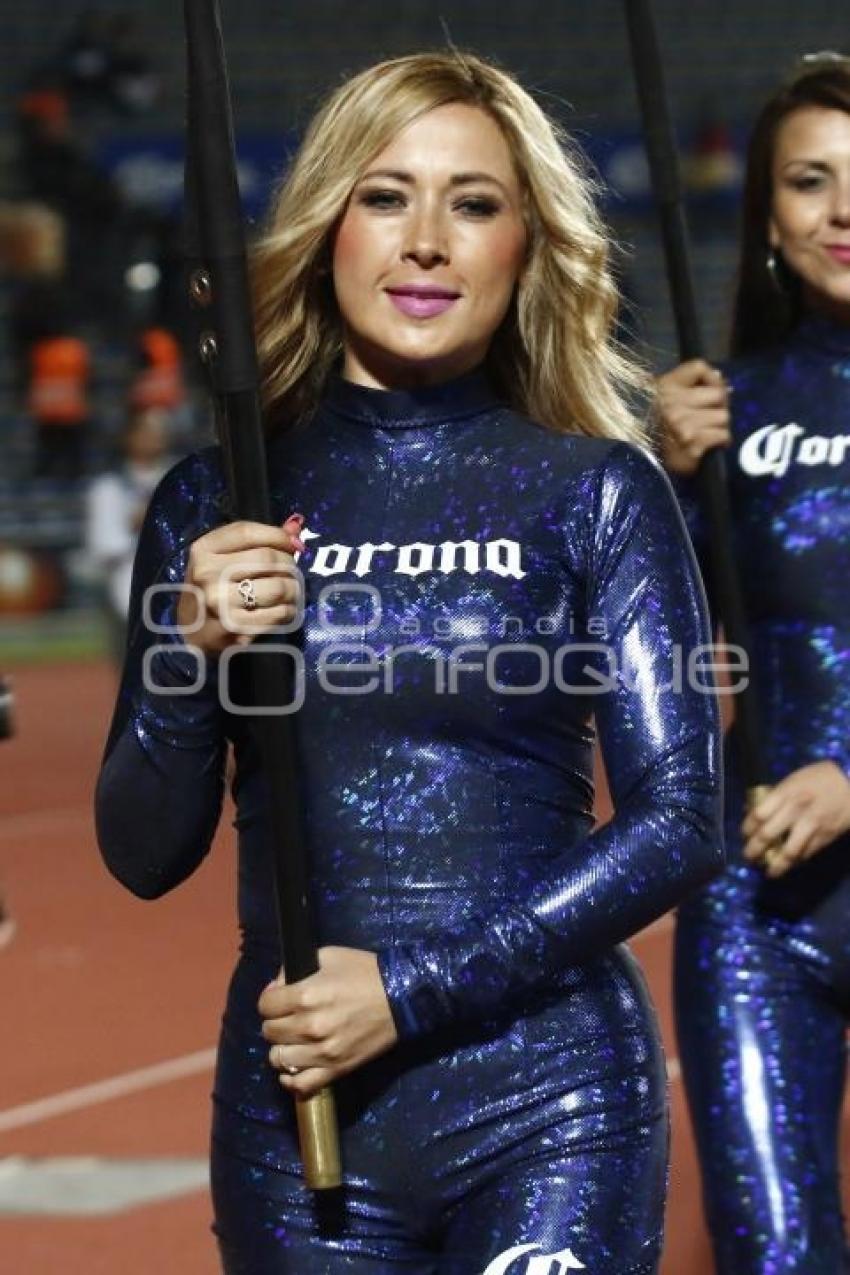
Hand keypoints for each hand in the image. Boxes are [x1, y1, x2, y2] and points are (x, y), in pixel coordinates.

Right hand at [176, 514, 304, 653]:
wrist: (194, 632)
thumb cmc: (214, 588)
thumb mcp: (224, 558)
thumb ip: (258, 540)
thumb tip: (296, 526)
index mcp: (203, 550)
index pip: (247, 532)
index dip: (277, 535)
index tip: (291, 543)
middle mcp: (207, 573)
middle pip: (267, 558)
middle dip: (289, 564)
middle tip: (290, 572)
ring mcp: (220, 602)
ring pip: (279, 586)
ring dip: (294, 589)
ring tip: (290, 591)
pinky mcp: (236, 627)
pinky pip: (280, 613)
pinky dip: (290, 610)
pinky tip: (284, 609)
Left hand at [258, 946, 398, 1097]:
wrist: (401, 998)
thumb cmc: (365, 972)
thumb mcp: (328, 956)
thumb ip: (294, 970)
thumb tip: (274, 989)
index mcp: (305, 995)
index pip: (265, 1005)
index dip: (270, 1000)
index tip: (279, 998)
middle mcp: (309, 1026)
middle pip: (269, 1032)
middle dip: (275, 1021)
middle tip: (288, 1017)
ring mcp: (322, 1052)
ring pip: (279, 1059)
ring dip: (282, 1048)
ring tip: (294, 1040)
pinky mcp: (336, 1069)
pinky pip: (301, 1085)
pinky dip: (291, 1079)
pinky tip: (295, 1067)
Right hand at [655, 359, 731, 475]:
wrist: (650, 467)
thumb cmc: (661, 431)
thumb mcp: (667, 400)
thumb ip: (691, 384)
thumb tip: (719, 378)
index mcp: (663, 387)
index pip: (698, 366)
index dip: (710, 379)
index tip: (708, 393)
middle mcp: (671, 403)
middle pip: (718, 393)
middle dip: (718, 407)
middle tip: (708, 419)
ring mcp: (681, 424)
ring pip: (723, 416)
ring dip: (719, 427)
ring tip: (705, 434)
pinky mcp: (692, 443)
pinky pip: (723, 435)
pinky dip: (720, 442)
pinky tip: (708, 446)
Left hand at [742, 761, 849, 876]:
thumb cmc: (820, 777)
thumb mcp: (793, 780)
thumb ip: (774, 796)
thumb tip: (752, 811)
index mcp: (785, 793)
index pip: (758, 815)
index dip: (747, 828)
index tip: (744, 835)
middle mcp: (796, 810)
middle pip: (767, 835)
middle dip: (754, 850)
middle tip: (749, 857)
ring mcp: (811, 825)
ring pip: (789, 852)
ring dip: (776, 865)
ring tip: (769, 871)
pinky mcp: (826, 837)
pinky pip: (806, 854)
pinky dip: (796, 863)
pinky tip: (789, 866)